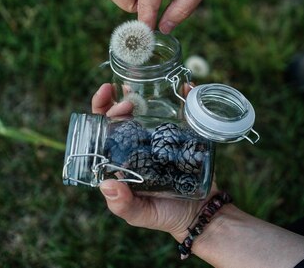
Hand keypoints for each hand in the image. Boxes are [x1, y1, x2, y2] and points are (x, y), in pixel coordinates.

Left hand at [91, 83, 212, 240]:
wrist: (200, 215)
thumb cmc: (165, 215)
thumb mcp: (140, 214)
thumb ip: (122, 204)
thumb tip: (106, 184)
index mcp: (123, 156)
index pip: (105, 127)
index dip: (102, 106)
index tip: (106, 92)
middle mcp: (140, 143)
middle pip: (126, 112)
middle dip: (123, 100)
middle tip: (129, 102)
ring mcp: (163, 136)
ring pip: (152, 107)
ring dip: (149, 92)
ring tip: (149, 88)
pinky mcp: (186, 135)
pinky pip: (184, 111)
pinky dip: (186, 97)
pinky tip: (187, 88)